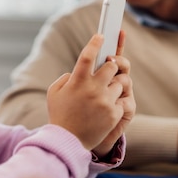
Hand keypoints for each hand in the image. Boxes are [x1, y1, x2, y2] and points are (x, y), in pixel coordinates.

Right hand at [47, 34, 131, 150]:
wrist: (67, 141)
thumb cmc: (59, 115)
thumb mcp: (54, 93)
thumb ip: (66, 78)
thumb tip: (77, 72)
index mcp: (77, 82)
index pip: (88, 55)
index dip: (95, 43)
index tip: (101, 35)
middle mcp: (93, 89)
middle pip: (111, 66)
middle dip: (111, 65)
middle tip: (108, 67)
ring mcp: (105, 101)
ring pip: (120, 83)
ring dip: (114, 85)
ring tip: (104, 93)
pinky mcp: (114, 113)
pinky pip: (122, 99)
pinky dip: (116, 101)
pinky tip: (106, 108)